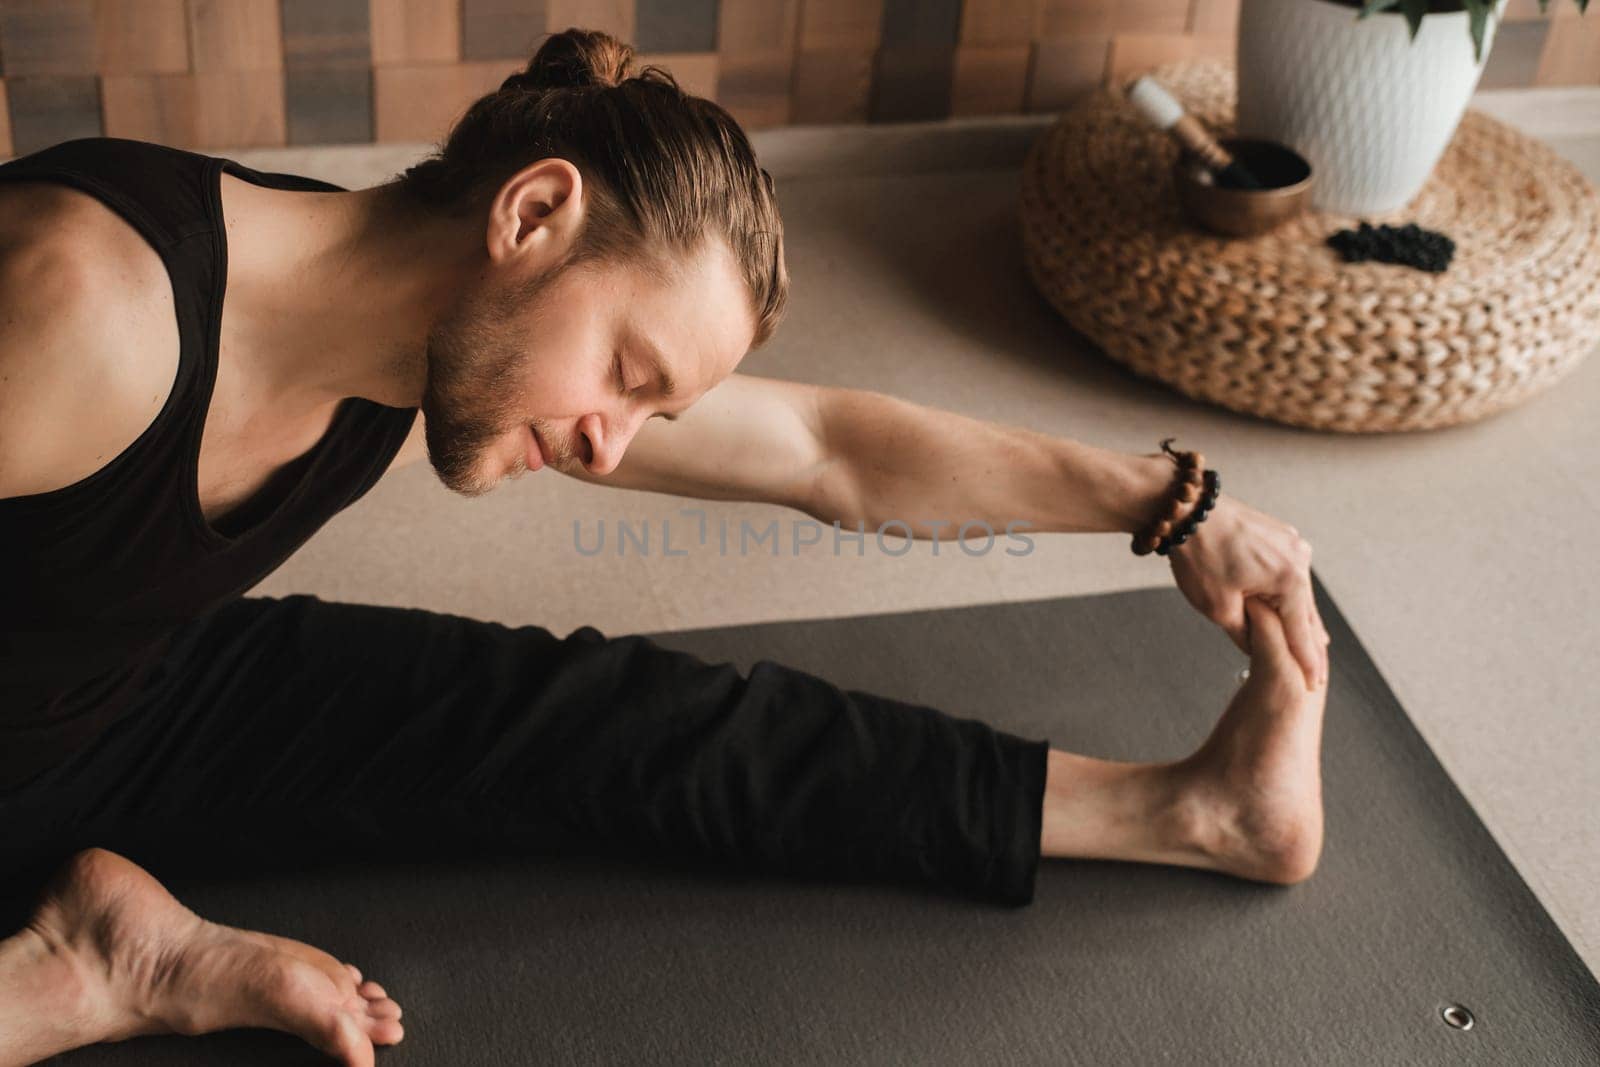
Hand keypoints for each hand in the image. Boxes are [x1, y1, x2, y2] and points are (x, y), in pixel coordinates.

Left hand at [1165, 494, 1329, 687]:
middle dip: (1309, 643)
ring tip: (1316, 645)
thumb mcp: (1219, 608)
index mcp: (1290, 580)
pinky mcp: (1280, 535)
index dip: (1306, 662)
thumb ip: (1246, 634)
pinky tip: (1294, 607)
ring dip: (1300, 617)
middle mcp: (1299, 559)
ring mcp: (1292, 543)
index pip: (1300, 632)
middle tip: (1319, 676)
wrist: (1185, 509)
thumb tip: (1260, 649)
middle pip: (1304, 611)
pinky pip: (1288, 572)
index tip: (1314, 685)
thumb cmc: (1199, 558)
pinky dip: (1289, 593)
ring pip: (1297, 591)